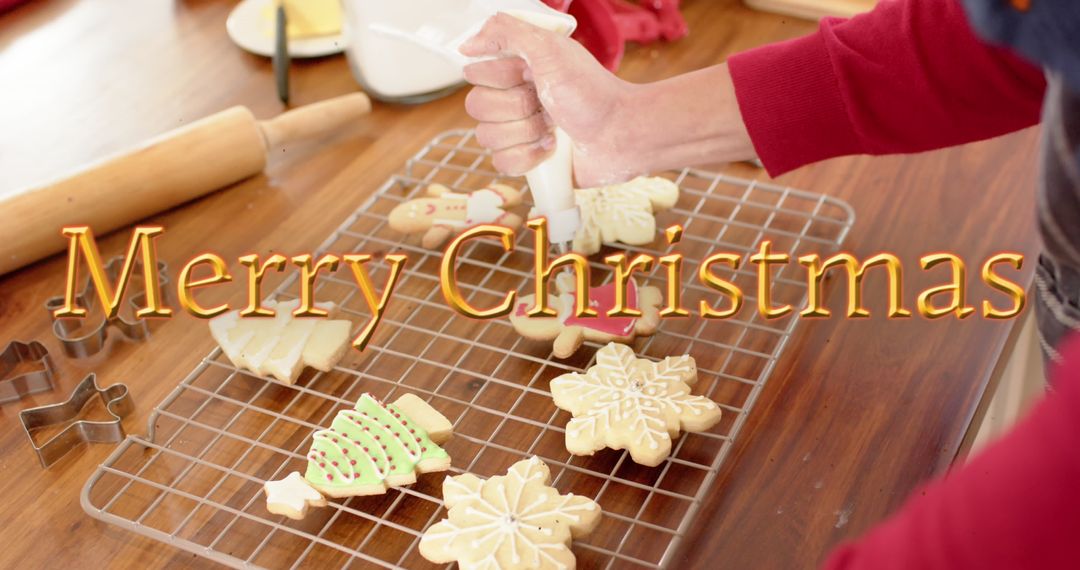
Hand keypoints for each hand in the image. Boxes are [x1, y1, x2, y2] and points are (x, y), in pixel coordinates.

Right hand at [460, 14, 755, 187]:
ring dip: (525, 133)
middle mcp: (513, 98)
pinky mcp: (526, 161)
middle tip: (546, 105)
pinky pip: (500, 163)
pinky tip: (551, 150)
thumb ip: (506, 32)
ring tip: (553, 128)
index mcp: (515, 70)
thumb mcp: (550, 49)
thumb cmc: (591, 91)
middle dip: (517, 108)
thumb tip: (467, 45)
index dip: (502, 78)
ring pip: (486, 138)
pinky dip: (528, 157)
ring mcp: (518, 131)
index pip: (475, 75)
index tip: (530, 76)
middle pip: (476, 108)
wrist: (620, 134)